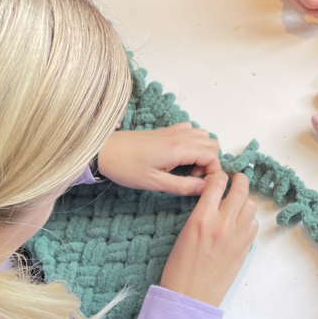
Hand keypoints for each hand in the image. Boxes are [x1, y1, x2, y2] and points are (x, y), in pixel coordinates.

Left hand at [97, 123, 220, 194]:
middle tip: (193, 178)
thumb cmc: (126, 168)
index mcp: (179, 148)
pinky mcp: (165, 130)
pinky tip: (180, 155)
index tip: (200, 184)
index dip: (213, 172)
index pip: (212, 156)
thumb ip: (182, 186)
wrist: (104, 150)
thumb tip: (204, 188)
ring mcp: (173, 131)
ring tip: (187, 168)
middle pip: (212, 144)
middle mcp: (180, 136)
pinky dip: (193, 141)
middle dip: (210, 162)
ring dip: (203, 151)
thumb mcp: (154, 182)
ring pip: (203, 135)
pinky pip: (190, 130)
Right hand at [160, 172, 257, 306]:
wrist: (190, 297)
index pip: (217, 182)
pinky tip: (239, 224)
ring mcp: (237, 236)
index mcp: (202, 217)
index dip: (219, 175)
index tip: (219, 177)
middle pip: (240, 189)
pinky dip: (248, 220)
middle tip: (236, 179)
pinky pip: (254, 224)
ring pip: (251, 205)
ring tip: (236, 205)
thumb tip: (213, 200)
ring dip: (244, 201)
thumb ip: (201, 213)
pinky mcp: (245, 248)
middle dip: (239, 180)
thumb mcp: (184, 232)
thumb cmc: (179, 268)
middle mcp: (222, 223)